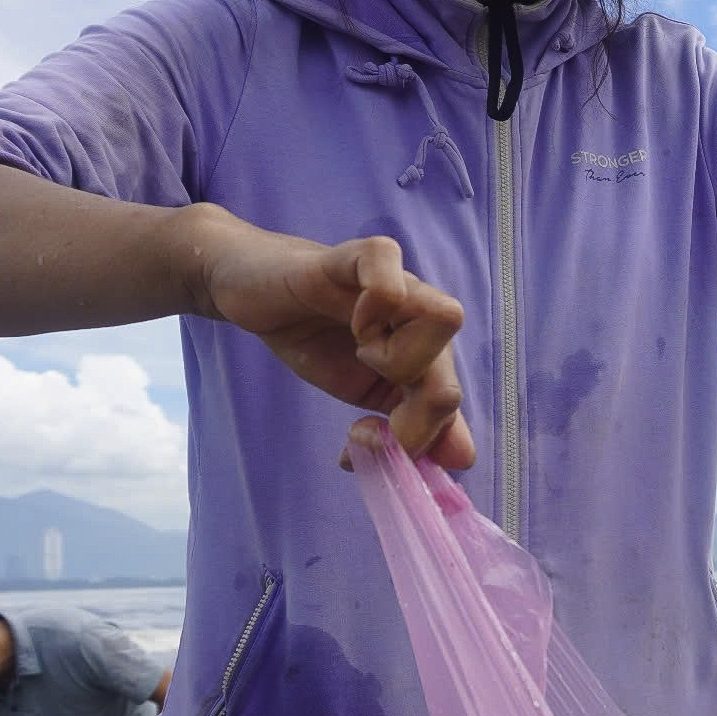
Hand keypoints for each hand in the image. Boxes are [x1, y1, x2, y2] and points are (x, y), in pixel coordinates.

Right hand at [190, 210, 474, 466]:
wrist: (253, 292)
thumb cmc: (315, 339)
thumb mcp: (364, 391)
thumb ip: (414, 426)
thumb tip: (463, 459)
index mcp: (428, 356)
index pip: (448, 409)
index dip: (414, 445)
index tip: (362, 451)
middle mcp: (425, 319)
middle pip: (449, 380)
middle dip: (407, 424)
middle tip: (361, 431)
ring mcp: (399, 283)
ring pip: (446, 319)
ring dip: (397, 358)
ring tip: (360, 353)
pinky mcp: (361, 256)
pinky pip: (392, 264)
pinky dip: (375, 303)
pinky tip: (352, 319)